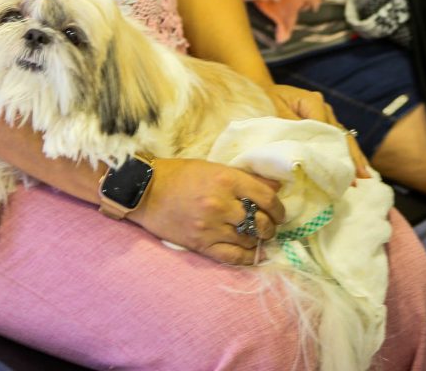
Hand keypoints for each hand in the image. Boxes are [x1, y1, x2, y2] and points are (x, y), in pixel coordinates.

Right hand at [130, 157, 284, 264]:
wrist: (145, 190)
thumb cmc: (179, 174)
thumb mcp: (213, 168)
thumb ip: (244, 178)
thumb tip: (275, 187)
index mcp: (225, 178)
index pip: (266, 197)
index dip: (279, 208)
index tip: (280, 213)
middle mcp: (221, 203)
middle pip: (260, 222)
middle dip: (270, 226)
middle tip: (269, 226)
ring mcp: (210, 226)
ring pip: (248, 240)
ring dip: (257, 241)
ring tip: (258, 238)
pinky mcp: (200, 244)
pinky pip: (232, 257)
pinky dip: (246, 258)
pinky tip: (250, 254)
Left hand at [270, 83, 370, 178]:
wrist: (259, 90)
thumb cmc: (264, 100)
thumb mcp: (274, 112)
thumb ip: (292, 128)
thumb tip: (308, 148)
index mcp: (313, 102)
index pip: (329, 131)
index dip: (336, 151)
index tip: (340, 170)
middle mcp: (323, 107)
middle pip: (341, 134)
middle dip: (351, 156)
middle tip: (363, 177)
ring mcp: (324, 114)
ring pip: (341, 137)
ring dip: (351, 156)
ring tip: (363, 176)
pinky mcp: (320, 121)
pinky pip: (334, 138)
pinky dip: (342, 152)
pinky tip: (353, 167)